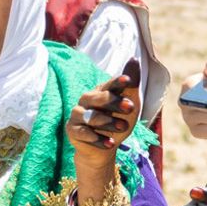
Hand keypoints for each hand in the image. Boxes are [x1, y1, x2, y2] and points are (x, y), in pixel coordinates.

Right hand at [67, 59, 139, 205]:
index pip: (110, 85)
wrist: (106, 146)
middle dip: (115, 103)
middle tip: (131, 107)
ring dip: (108, 122)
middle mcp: (87, 99)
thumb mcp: (129, 104)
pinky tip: (110, 144)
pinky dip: (98, 139)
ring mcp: (78, 114)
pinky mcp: (72, 130)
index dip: (118, 82)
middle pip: (100, 99)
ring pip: (91, 117)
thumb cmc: (118, 120)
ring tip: (124, 127)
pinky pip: (84, 133)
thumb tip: (134, 59)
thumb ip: (131, 85)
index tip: (128, 81)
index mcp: (101, 91)